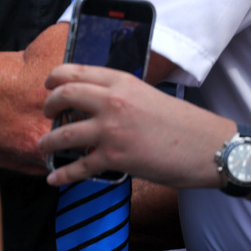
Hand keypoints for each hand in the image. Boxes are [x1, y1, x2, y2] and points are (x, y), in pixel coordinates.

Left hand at [38, 64, 233, 187]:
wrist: (207, 145)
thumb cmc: (182, 122)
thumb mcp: (147, 95)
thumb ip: (121, 94)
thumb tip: (97, 102)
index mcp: (122, 81)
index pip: (76, 71)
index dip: (55, 78)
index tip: (48, 86)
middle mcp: (112, 101)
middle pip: (64, 95)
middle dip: (48, 105)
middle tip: (46, 114)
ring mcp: (112, 129)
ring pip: (64, 133)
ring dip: (48, 142)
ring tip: (44, 147)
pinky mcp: (116, 157)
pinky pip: (79, 166)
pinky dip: (62, 174)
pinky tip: (54, 178)